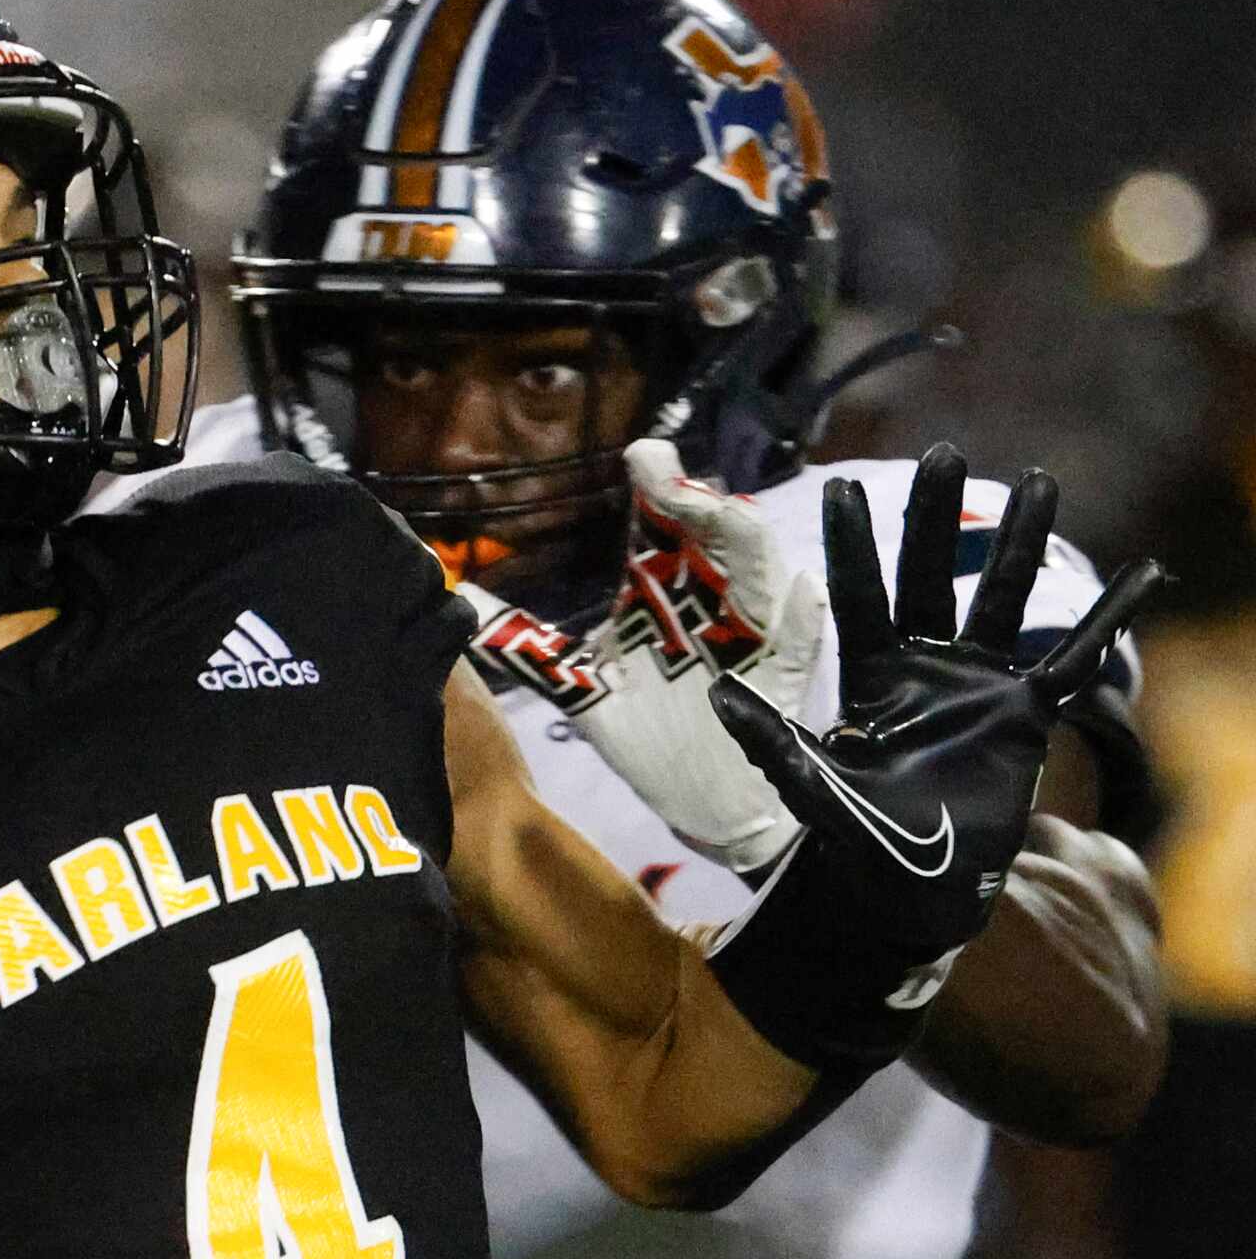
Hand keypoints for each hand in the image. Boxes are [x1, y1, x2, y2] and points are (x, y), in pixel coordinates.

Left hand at [458, 439, 825, 869]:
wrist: (701, 804)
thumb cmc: (648, 741)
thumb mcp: (579, 690)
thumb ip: (526, 648)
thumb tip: (458, 604)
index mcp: (663, 596)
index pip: (663, 525)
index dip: (658, 484)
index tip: (641, 454)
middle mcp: (710, 603)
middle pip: (712, 535)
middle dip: (694, 501)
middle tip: (667, 473)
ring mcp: (749, 639)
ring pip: (757, 575)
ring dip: (742, 542)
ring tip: (722, 511)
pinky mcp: (778, 683)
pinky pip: (799, 644)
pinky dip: (800, 617)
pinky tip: (799, 589)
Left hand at [711, 445, 1162, 1005]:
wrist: (912, 897)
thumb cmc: (854, 848)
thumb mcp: (811, 792)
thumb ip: (773, 742)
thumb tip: (719, 692)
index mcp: (870, 680)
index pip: (859, 596)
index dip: (851, 544)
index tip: (841, 486)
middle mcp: (924, 670)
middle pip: (930, 578)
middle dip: (936, 518)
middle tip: (942, 451)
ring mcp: (977, 688)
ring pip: (1001, 601)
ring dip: (1020, 544)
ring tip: (1040, 479)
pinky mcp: (1026, 718)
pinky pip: (1071, 662)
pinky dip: (1107, 620)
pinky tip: (1142, 574)